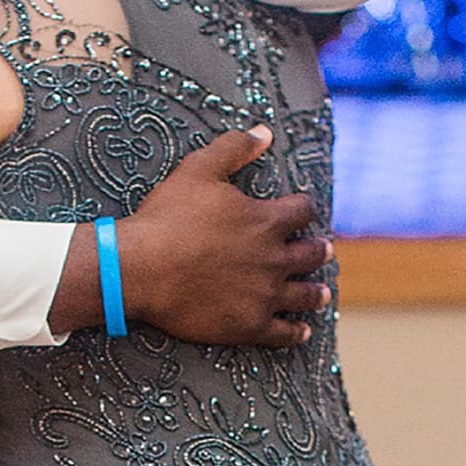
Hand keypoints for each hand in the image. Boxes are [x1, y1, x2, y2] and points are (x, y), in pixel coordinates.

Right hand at [48, 127, 331, 350]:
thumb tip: (263, 132)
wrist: (141, 269)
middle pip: (310, 254)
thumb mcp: (199, 170)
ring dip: (316, 292)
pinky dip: (295, 332)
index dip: (303, 208)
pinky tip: (302, 331)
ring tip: (322, 293)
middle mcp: (274, 259)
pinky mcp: (249, 325)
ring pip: (303, 295)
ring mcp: (264, 295)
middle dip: (318, 250)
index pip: (302, 211)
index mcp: (267, 220)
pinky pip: (283, 333)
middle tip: (324, 250)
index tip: (303, 210)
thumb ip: (234, 148)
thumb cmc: (168, 217)